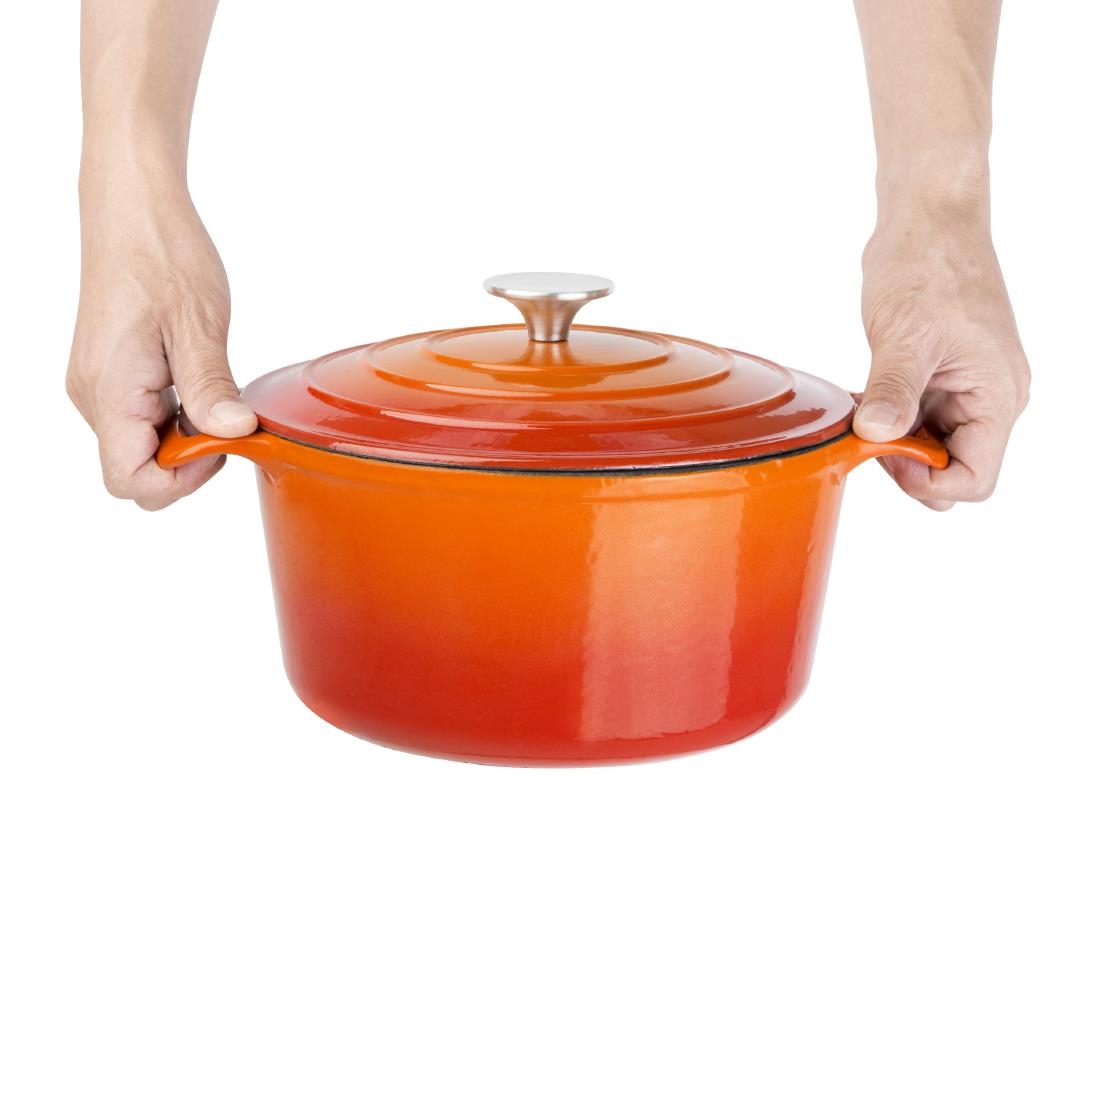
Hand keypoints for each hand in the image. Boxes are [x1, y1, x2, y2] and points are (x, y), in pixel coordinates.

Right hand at [66, 174, 255, 509]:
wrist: (132, 208)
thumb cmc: (160, 252)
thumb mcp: (198, 323)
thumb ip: (210, 387)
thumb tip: (232, 433)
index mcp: (109, 390)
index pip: (130, 481)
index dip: (182, 480)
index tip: (220, 443)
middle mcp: (94, 396)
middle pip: (136, 471)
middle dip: (188, 460)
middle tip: (225, 415)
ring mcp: (99, 387)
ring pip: (140, 447)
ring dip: (183, 436)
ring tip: (211, 389)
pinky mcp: (110, 375)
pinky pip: (140, 420)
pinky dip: (174, 416)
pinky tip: (197, 381)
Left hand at [854, 207, 1030, 508]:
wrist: (928, 218)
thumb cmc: (929, 264)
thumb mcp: (905, 334)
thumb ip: (893, 391)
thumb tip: (878, 435)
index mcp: (998, 396)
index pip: (975, 479)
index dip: (927, 483)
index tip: (884, 452)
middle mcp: (990, 398)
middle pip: (952, 468)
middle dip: (907, 462)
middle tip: (867, 429)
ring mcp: (967, 388)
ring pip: (931, 445)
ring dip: (895, 437)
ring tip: (865, 405)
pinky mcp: (943, 376)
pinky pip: (918, 417)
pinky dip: (890, 416)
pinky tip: (866, 396)